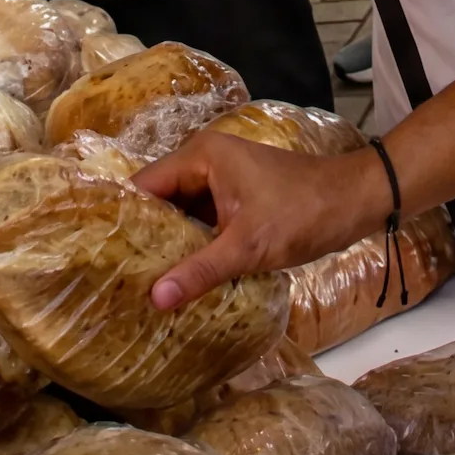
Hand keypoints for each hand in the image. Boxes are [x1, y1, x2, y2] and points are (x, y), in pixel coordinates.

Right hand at [134, 133, 391, 309]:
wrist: (355, 202)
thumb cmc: (302, 213)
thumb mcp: (248, 246)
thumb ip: (200, 271)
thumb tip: (155, 298)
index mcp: (200, 156)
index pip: (144, 186)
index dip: (122, 218)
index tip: (99, 254)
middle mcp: (204, 161)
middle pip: (159, 200)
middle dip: (142, 235)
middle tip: (114, 275)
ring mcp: (221, 180)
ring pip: (181, 214)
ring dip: (168, 243)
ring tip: (137, 282)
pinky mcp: (236, 199)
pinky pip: (202, 221)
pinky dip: (192, 245)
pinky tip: (179, 277)